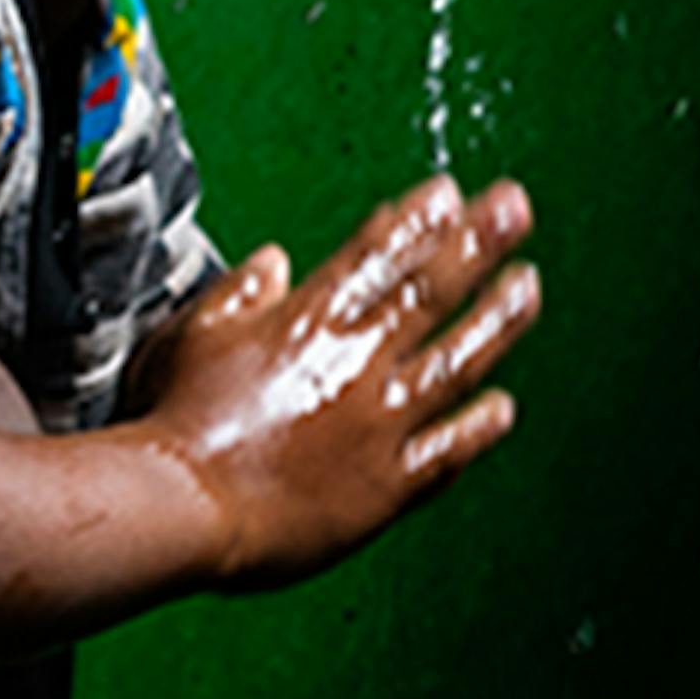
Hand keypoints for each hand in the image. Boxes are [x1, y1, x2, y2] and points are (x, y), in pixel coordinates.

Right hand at [128, 177, 536, 588]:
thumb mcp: (188, 336)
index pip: (375, 256)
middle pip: (430, 291)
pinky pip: (446, 452)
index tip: (448, 191)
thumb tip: (271, 263)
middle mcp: (355, 364)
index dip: (417, 219)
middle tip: (514, 206)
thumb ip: (236, 296)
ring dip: (497, 320)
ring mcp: (378, 425)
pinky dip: (478, 428)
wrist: (180, 507)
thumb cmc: (171, 426)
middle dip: (478, 241)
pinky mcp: (385, 487)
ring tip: (527, 287)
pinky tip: (502, 409)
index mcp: (305, 323)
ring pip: (455, 361)